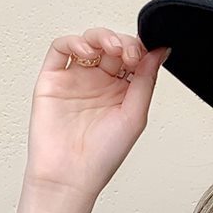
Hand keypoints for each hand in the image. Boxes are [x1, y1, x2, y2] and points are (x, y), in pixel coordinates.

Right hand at [23, 27, 170, 197]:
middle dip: (124, 42)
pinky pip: (60, 49)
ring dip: (102, 37)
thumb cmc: (103, 155)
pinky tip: (87, 51)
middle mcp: (100, 82)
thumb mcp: (135, 115)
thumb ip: (146, 80)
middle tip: (128, 53)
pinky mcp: (52, 79)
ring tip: (112, 49)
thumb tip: (159, 51)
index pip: (134, 57)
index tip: (146, 52)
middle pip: (113, 45)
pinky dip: (73, 42)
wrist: (71, 175)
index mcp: (123, 91)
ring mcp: (76, 79)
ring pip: (88, 42)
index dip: (140, 49)